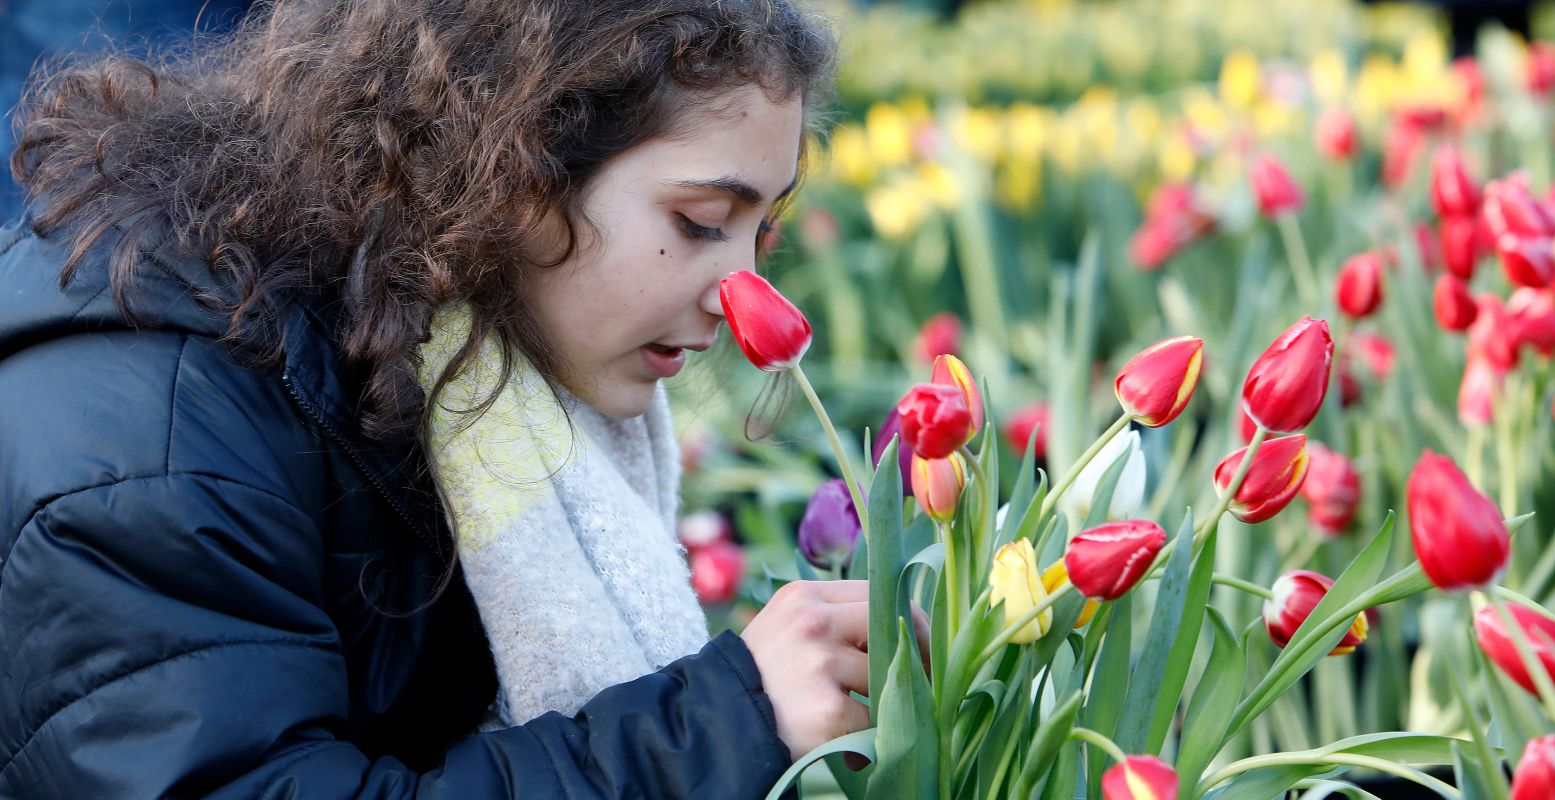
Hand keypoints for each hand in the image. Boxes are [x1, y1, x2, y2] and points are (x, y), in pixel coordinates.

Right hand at [739, 580, 930, 761]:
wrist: (719, 723)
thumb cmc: (762, 677)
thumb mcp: (787, 627)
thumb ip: (833, 618)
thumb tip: (904, 631)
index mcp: (804, 597)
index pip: (877, 592)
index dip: (905, 619)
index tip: (915, 644)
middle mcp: (812, 622)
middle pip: (892, 625)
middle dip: (914, 653)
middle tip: (919, 679)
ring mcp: (819, 663)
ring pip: (885, 675)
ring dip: (883, 700)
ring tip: (861, 716)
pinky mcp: (827, 708)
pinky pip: (873, 717)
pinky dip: (867, 734)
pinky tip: (849, 747)